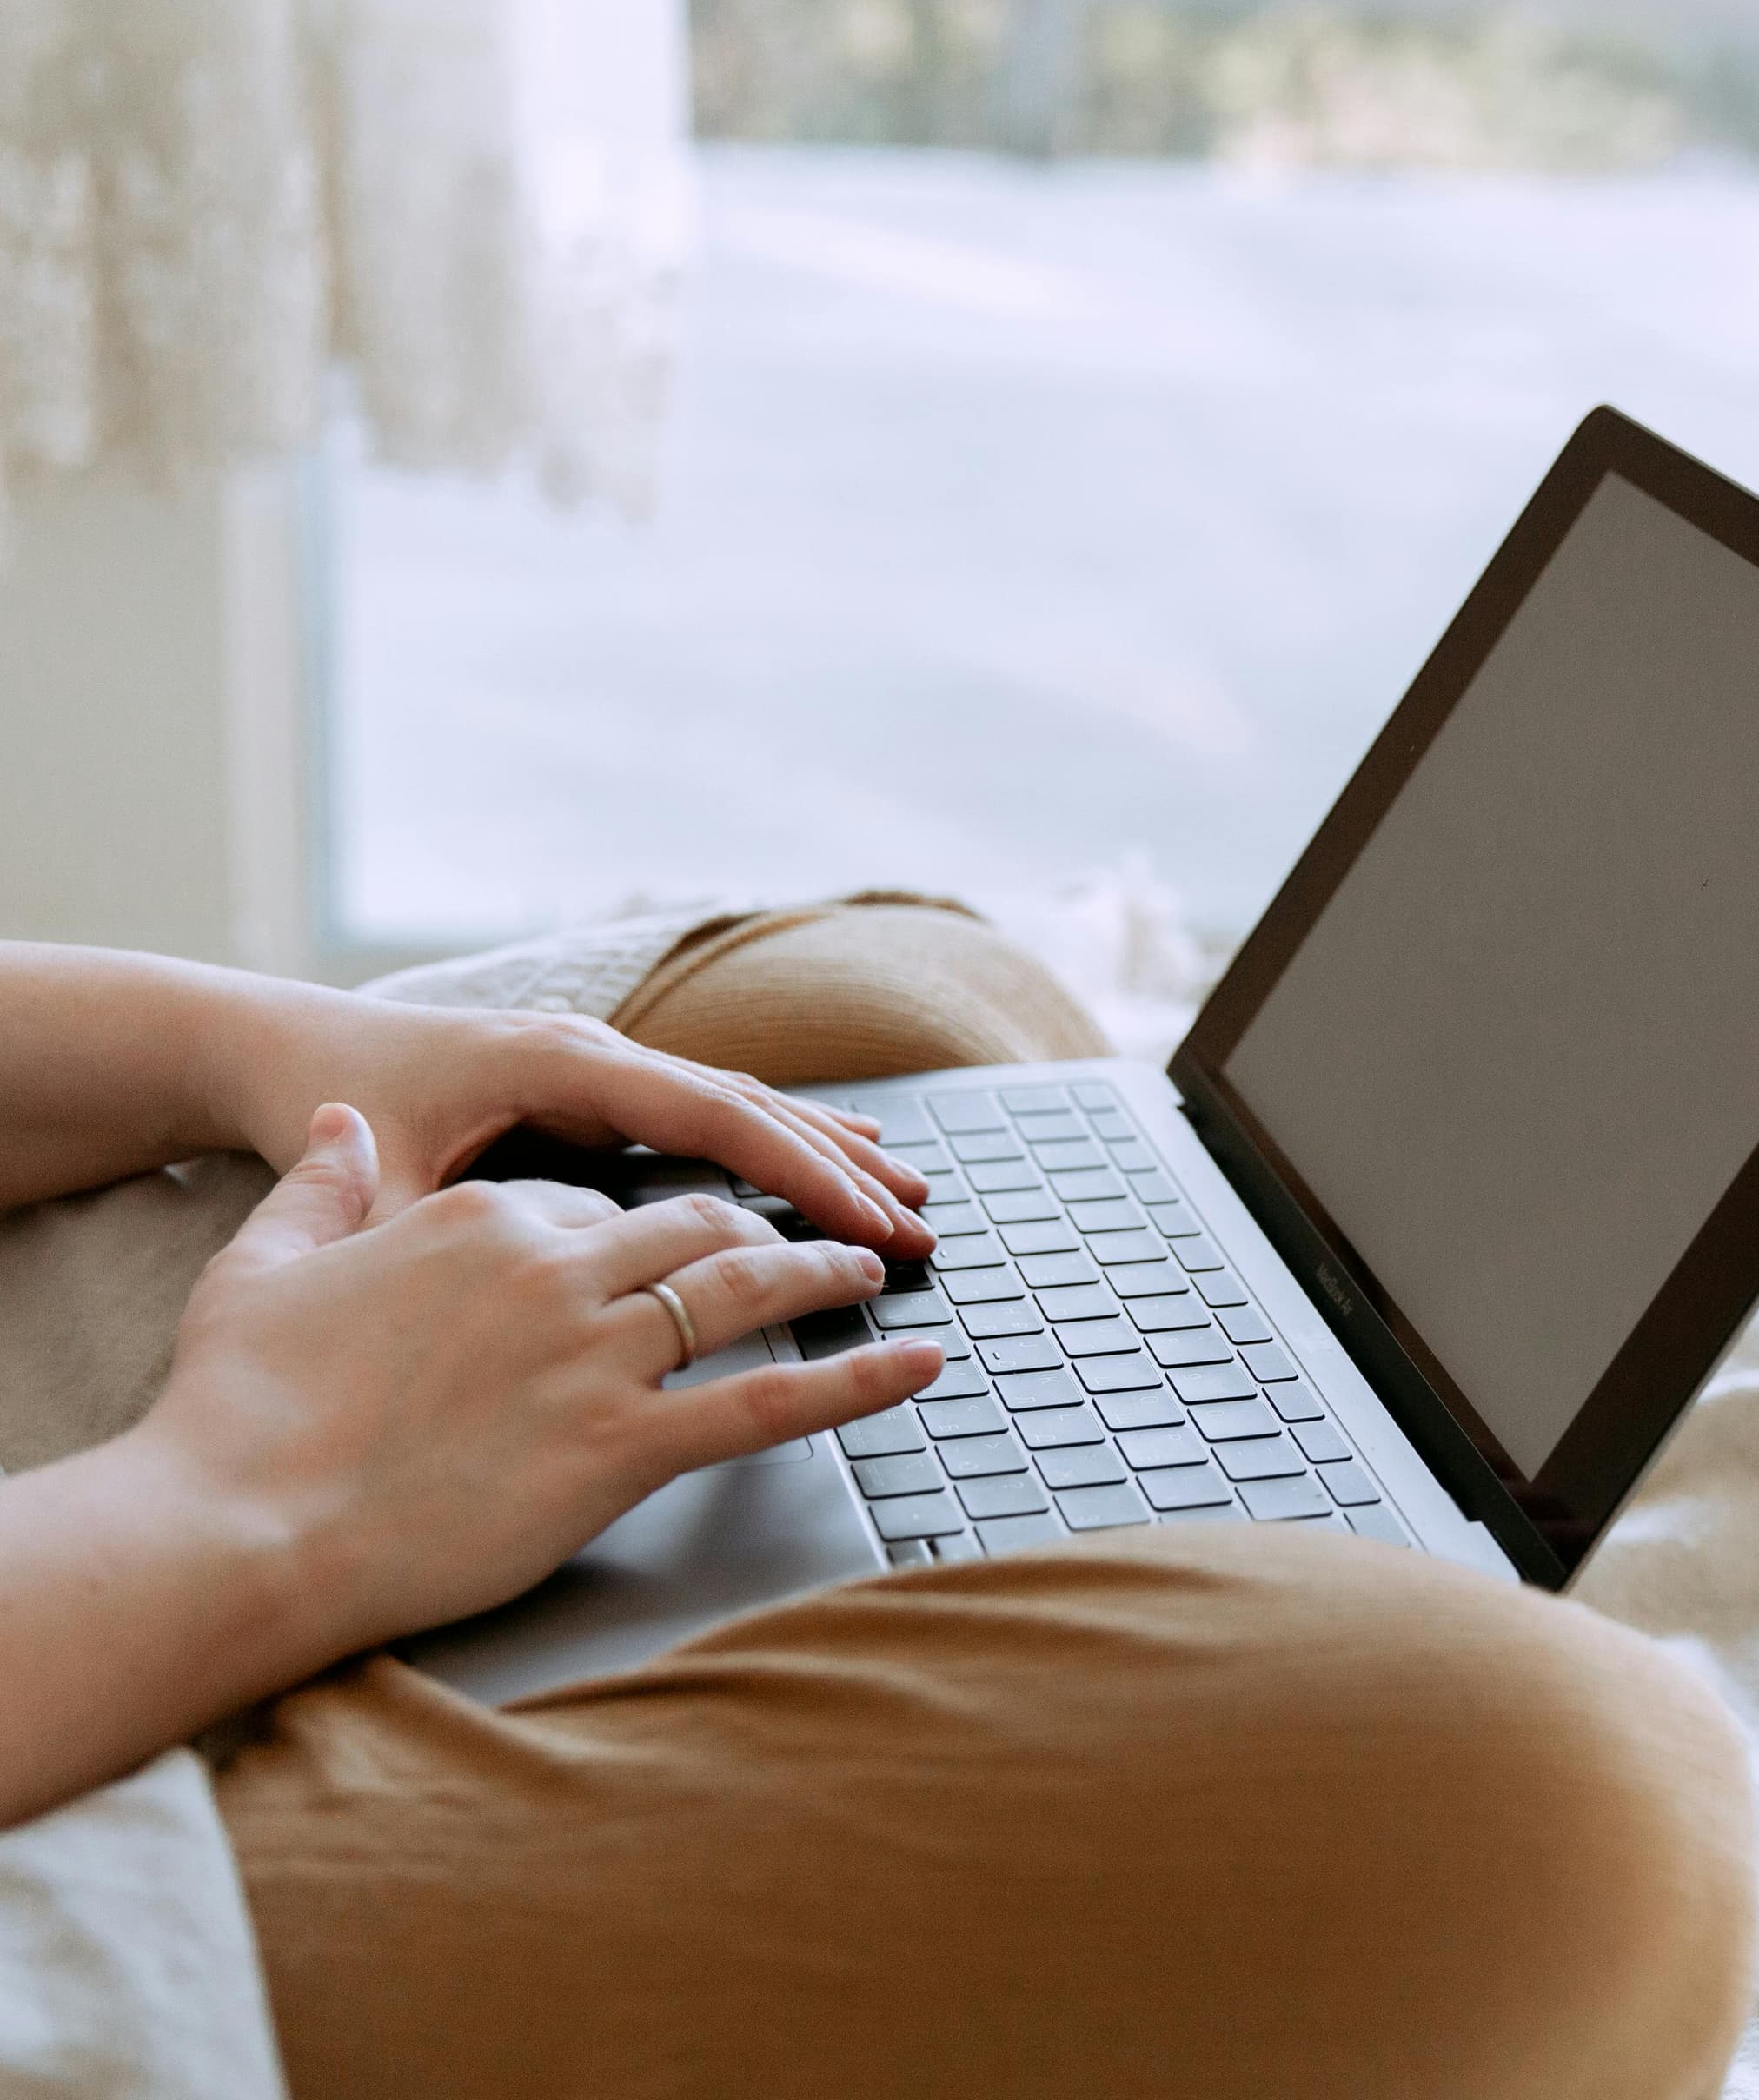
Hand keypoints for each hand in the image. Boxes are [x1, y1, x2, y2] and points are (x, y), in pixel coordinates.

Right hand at [135, 1106, 943, 1675]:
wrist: (235, 1524)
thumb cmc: (235, 1413)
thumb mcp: (262, 1268)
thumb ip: (319, 1188)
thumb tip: (339, 1128)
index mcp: (478, 1223)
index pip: (588, 1202)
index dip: (632, 1224)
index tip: (667, 1236)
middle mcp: (551, 1270)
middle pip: (691, 1226)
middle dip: (762, 1225)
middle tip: (815, 1234)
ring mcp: (594, 1355)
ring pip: (746, 1289)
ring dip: (825, 1269)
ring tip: (875, 1263)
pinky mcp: (620, 1444)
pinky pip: (770, 1403)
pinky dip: (856, 1383)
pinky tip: (917, 1367)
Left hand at [213, 986, 932, 1254]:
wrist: (277, 1047)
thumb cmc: (321, 1106)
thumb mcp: (373, 1181)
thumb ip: (447, 1220)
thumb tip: (512, 1270)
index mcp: (561, 1064)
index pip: (715, 1116)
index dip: (800, 1170)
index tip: (868, 1219)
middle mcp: (597, 1050)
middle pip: (751, 1103)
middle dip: (842, 1164)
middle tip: (921, 1220)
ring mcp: (602, 1061)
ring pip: (741, 1100)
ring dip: (824, 1146)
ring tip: (906, 1188)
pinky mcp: (594, 1084)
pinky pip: (709, 1111)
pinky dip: (777, 1136)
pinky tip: (827, 1156)